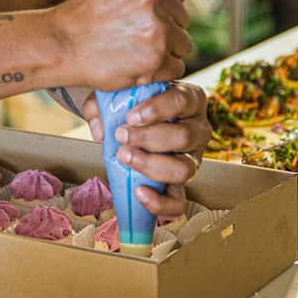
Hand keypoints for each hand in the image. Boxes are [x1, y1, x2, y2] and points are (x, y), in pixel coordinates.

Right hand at [47, 0, 198, 90]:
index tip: (145, 8)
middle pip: (183, 17)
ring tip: (132, 48)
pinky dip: (159, 70)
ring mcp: (156, 28)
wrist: (60, 44)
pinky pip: (176, 67)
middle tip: (130, 30)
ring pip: (183, 44)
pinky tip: (135, 63)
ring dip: (164, 50)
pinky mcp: (155, 59)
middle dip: (164, 26)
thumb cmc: (86, 11)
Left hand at [81, 81, 209, 217]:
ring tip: (125, 157)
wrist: (134, 124)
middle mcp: (198, 130)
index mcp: (190, 100)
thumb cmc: (132, 104)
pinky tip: (139, 193)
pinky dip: (160, 202)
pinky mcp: (182, 184)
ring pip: (184, 169)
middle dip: (149, 138)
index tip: (130, 117)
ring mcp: (193, 159)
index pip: (181, 101)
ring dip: (151, 165)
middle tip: (121, 136)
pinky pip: (179, 201)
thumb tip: (99, 130)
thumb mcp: (117, 95)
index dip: (157, 110)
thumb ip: (102, 105)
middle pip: (184, 136)